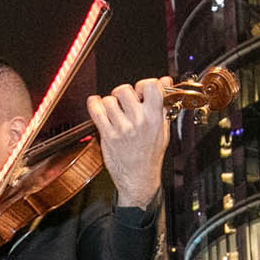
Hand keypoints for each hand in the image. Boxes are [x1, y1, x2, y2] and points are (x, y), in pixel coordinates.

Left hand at [90, 77, 169, 212]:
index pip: (151, 85)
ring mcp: (122, 129)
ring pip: (109, 100)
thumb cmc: (150, 155)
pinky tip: (97, 105)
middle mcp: (139, 121)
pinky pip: (96, 111)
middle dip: (122, 94)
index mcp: (155, 117)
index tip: (140, 92)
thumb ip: (163, 103)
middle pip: (124, 89)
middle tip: (124, 103)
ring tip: (114, 112)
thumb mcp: (163, 129)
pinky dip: (94, 104)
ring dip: (109, 103)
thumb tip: (165, 81)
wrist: (139, 179)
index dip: (143, 85)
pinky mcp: (108, 136)